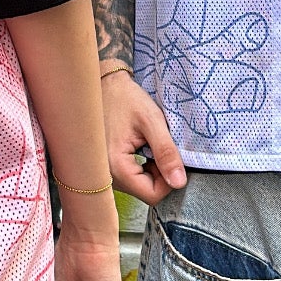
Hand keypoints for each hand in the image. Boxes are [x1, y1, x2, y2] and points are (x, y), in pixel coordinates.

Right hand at [100, 71, 187, 205]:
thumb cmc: (125, 98)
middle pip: (145, 191)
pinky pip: (131, 178)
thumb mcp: (151, 121)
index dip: (168, 180)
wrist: (101, 85)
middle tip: (158, 146)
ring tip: (148, 144)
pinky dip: (141, 166)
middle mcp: (106, 176)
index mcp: (115, 167)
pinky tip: (140, 147)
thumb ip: (166, 152)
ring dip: (150, 169)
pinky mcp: (106, 168)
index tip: (171, 156)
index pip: (152, 195)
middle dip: (159, 173)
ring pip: (139, 185)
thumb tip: (179, 183)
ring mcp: (105, 174)